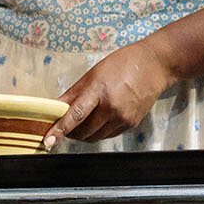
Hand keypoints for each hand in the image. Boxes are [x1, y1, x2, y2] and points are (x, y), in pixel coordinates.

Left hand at [49, 42, 174, 144]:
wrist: (154, 65)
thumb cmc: (123, 64)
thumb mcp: (93, 74)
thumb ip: (73, 93)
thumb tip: (55, 106)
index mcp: (100, 91)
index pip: (76, 115)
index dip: (60, 129)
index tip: (49, 140)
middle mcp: (112, 108)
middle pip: (84, 131)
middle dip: (70, 132)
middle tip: (64, 126)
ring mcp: (123, 118)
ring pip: (95, 137)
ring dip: (84, 134)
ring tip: (82, 122)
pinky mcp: (131, 124)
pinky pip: (108, 135)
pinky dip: (98, 131)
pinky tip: (99, 119)